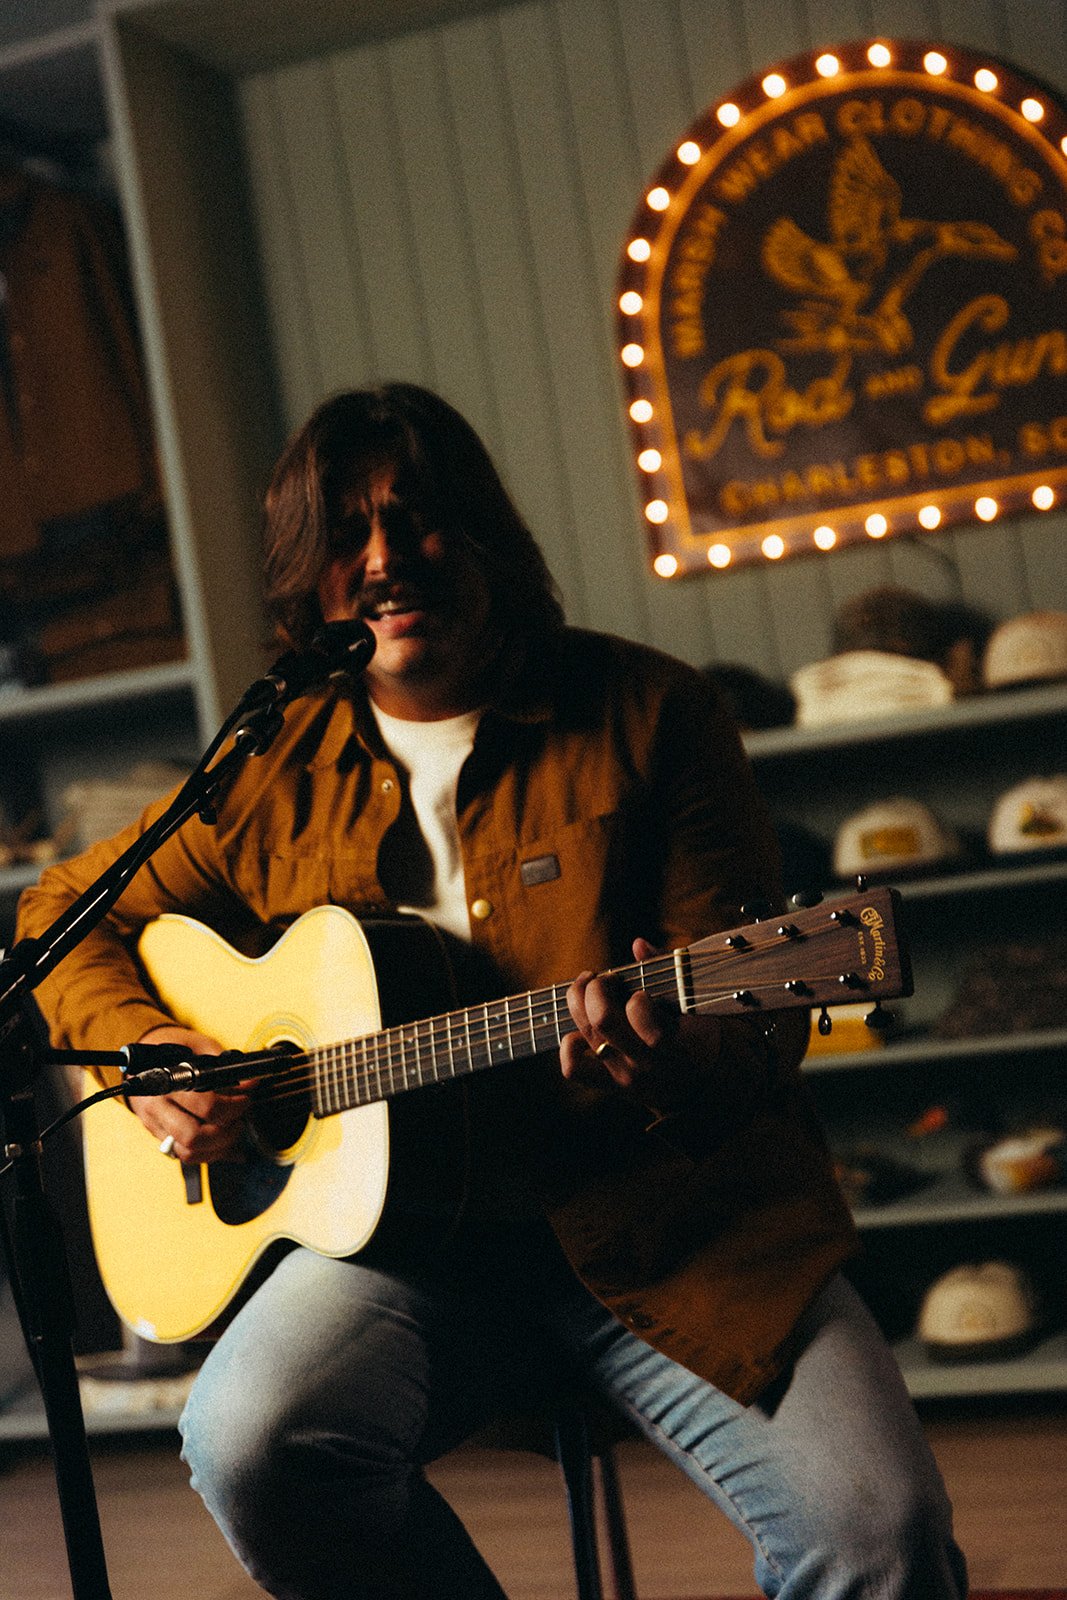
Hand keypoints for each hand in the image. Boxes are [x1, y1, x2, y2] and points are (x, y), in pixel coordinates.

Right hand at [125, 1025, 249, 1162]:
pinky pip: (186, 1156)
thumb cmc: (171, 1051)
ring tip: (232, 1129)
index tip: (247, 1097)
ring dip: (219, 1147)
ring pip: (189, 1153)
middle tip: (239, 1117)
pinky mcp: (159, 1139)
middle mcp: (157, 1108)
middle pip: (193, 1137)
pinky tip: (225, 1142)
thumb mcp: (198, 1045)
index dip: (234, 1105)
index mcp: (166, 1081)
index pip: (204, 1104)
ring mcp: (156, 1126)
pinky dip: (210, 1154)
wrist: (140, 1061)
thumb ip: (223, 1063)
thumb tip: (248, 1084)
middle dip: (226, 1132)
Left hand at [561, 938, 722, 1113]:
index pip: (642, 1016)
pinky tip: (580, 1028)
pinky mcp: (609, 1084)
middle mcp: (644, 1062)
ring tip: (589, 989)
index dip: (636, 997)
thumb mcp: (694, 1007)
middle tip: (607, 980)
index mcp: (672, 1043)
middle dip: (598, 988)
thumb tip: (637, 944)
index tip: (642, 992)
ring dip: (580, 1001)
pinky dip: (569, 1045)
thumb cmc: (699, 1036)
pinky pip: (574, 1068)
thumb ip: (669, 972)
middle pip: (602, 1019)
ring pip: (585, 1033)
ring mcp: (624, 1075)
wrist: (702, 1087)